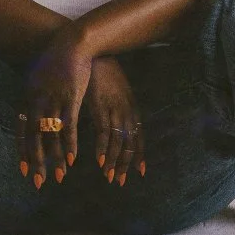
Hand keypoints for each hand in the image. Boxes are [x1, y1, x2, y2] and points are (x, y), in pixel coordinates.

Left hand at [18, 31, 94, 187]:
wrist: (70, 43)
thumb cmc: (54, 60)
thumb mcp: (37, 78)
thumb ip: (33, 96)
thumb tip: (27, 110)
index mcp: (28, 99)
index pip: (21, 131)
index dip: (22, 152)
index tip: (24, 171)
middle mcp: (37, 103)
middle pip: (34, 139)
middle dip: (36, 162)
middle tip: (38, 183)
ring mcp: (53, 102)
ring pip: (50, 137)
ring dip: (54, 159)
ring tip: (58, 177)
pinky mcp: (71, 99)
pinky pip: (68, 127)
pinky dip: (69, 144)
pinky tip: (71, 159)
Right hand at [81, 57, 144, 185]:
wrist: (94, 53)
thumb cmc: (103, 72)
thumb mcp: (115, 91)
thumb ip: (117, 106)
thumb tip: (115, 120)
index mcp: (131, 108)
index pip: (139, 136)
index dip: (139, 154)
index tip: (140, 172)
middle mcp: (126, 111)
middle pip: (130, 143)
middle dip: (126, 164)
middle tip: (121, 181)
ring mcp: (114, 109)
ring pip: (118, 141)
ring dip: (113, 161)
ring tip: (109, 176)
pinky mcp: (99, 106)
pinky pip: (103, 132)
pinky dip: (102, 148)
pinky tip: (99, 161)